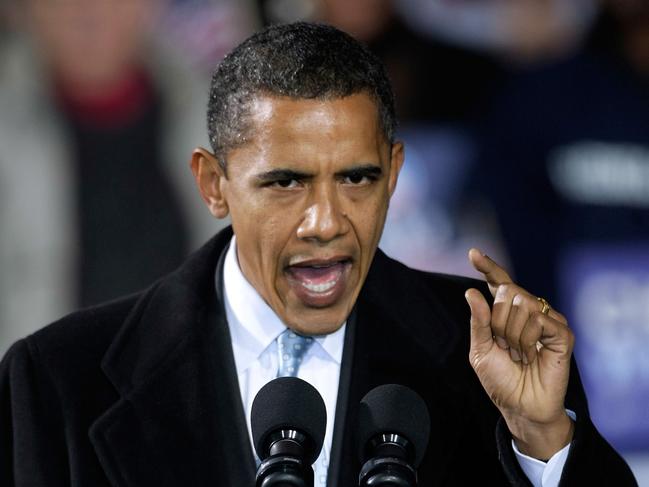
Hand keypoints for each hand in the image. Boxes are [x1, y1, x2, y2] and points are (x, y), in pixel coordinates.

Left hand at [465, 249, 574, 459]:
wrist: (520, 405)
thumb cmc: (500, 379)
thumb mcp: (480, 349)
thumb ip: (478, 320)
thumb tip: (472, 291)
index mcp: (506, 312)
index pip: (499, 282)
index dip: (488, 266)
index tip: (473, 253)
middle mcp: (527, 310)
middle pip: (507, 292)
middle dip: (498, 322)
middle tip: (504, 346)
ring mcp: (546, 319)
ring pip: (522, 305)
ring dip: (512, 335)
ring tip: (518, 354)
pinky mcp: (562, 333)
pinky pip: (539, 320)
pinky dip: (528, 340)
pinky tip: (532, 355)